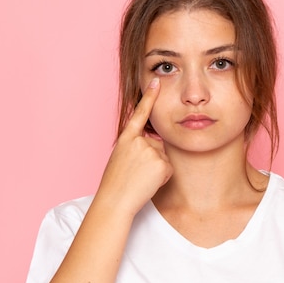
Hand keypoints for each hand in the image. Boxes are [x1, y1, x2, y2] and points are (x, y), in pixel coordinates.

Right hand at [97, 78, 171, 215]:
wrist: (114, 201)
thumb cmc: (116, 183)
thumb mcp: (121, 158)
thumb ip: (136, 147)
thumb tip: (152, 146)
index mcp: (126, 138)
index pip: (139, 113)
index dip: (149, 96)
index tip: (156, 81)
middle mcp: (139, 141)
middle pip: (157, 145)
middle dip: (152, 160)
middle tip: (135, 174)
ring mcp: (151, 151)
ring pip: (163, 158)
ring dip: (156, 170)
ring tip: (139, 179)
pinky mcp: (161, 163)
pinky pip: (168, 170)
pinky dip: (162, 179)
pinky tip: (148, 183)